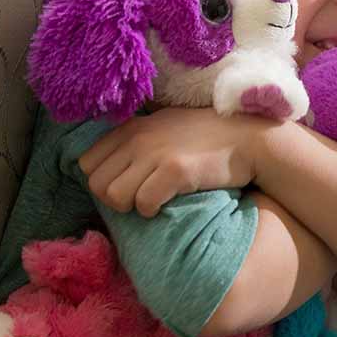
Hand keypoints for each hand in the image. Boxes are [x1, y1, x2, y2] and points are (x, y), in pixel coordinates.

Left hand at [78, 107, 267, 216]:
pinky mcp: (176, 171)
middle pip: (96, 183)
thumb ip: (137, 139)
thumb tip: (112, 165)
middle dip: (113, 198)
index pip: (87, 163)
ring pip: (114, 197)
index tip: (126, 185)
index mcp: (132, 127)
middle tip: (138, 199)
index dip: (103, 180)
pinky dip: (152, 211)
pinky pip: (143, 204)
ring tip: (152, 201)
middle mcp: (138, 138)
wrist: (249, 139)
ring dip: (131, 206)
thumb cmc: (209, 137)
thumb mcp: (165, 126)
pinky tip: (167, 204)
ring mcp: (156, 154)